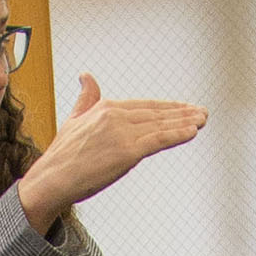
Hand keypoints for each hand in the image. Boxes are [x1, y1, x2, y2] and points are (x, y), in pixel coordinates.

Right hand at [16, 75, 205, 230]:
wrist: (52, 179)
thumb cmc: (62, 156)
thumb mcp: (74, 119)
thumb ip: (86, 98)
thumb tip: (86, 75)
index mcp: (105, 107)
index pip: (145, 105)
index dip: (167, 107)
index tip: (184, 109)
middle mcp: (116, 116)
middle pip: (157, 113)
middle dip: (182, 113)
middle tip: (202, 112)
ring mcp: (122, 133)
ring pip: (161, 125)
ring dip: (186, 122)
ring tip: (203, 120)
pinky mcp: (127, 152)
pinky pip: (159, 139)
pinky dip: (178, 134)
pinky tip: (192, 131)